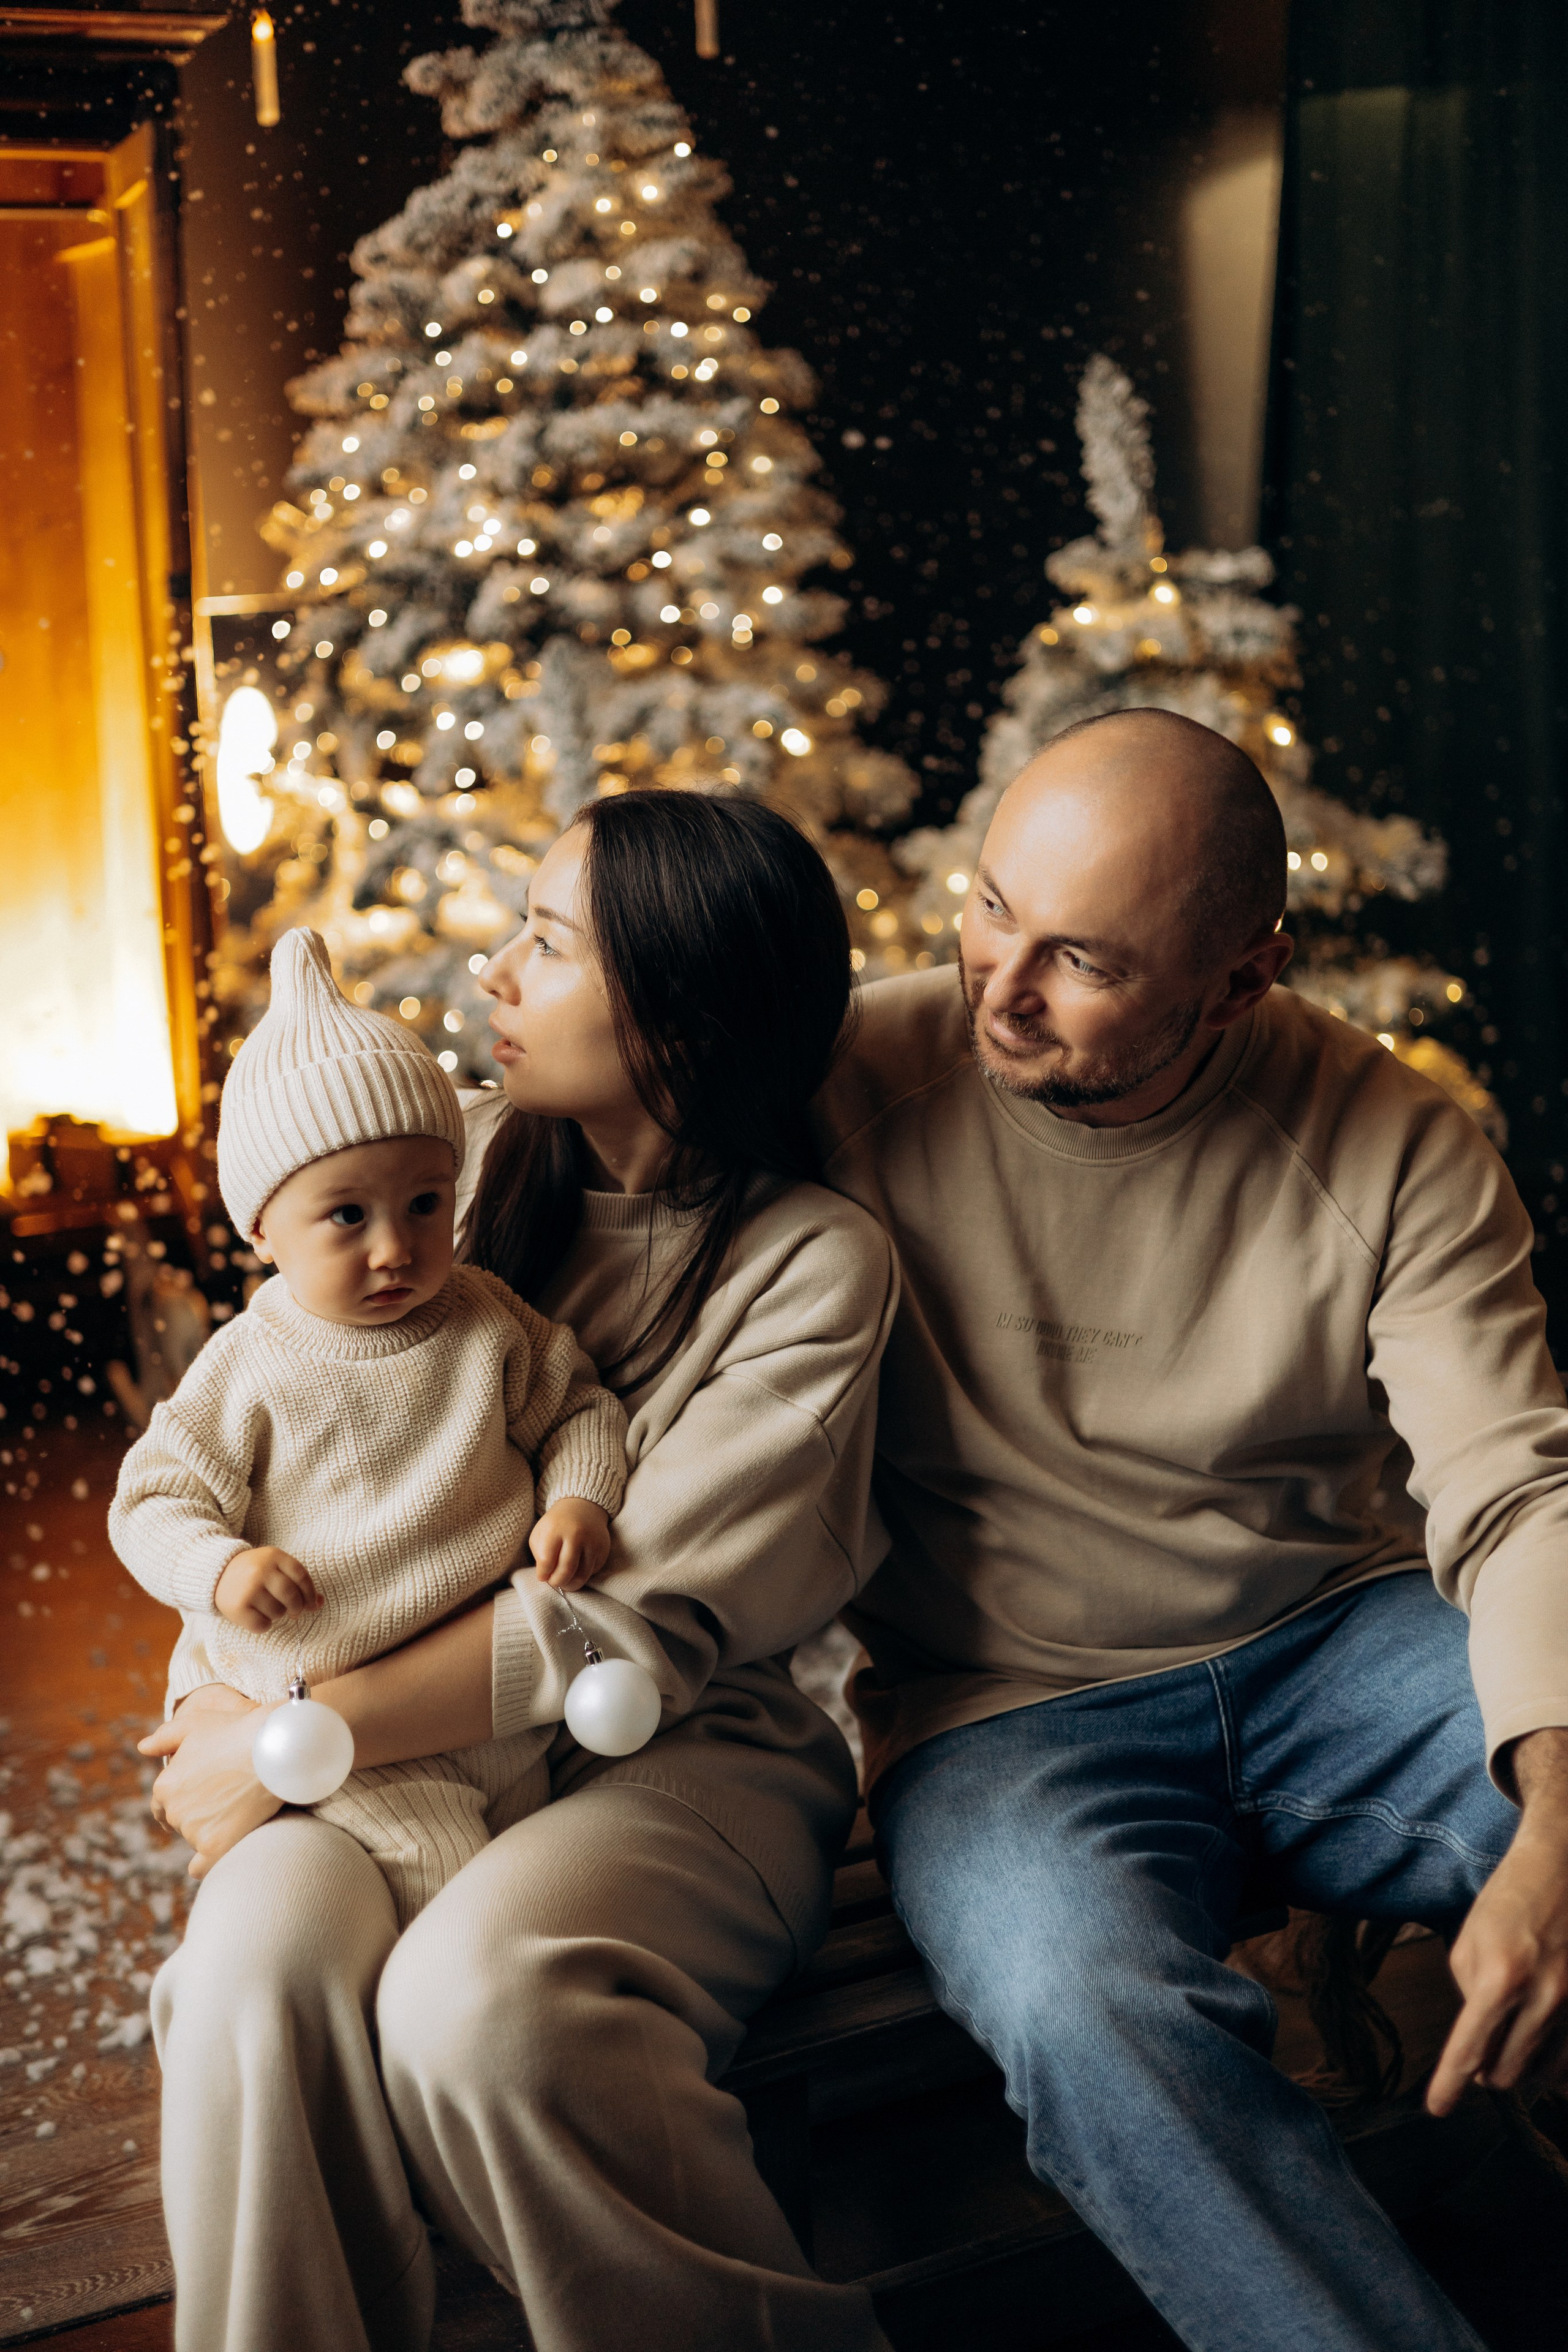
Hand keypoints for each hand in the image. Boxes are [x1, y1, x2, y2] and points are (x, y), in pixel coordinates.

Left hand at [137, 1694, 280, 1877]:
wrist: (274, 1748)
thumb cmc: (237, 1730)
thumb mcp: (196, 1723)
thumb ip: (165, 1736)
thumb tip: (142, 1747)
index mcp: (164, 1785)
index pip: (162, 1805)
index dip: (181, 1800)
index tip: (200, 1798)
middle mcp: (174, 1810)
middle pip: (180, 1822)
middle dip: (197, 1812)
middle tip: (225, 1798)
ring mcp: (193, 1830)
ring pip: (195, 1838)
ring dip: (210, 1830)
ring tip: (238, 1808)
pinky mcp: (215, 1846)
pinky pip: (201, 1866)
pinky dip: (206, 1864)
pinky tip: (217, 1854)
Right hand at [214, 1544, 321, 1630]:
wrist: (216, 1574)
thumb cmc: (253, 1572)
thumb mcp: (275, 1567)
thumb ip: (297, 1581)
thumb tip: (320, 1602)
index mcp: (273, 1556)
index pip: (301, 1576)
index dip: (310, 1593)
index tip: (312, 1604)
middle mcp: (260, 1571)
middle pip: (292, 1595)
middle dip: (297, 1607)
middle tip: (294, 1611)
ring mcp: (248, 1589)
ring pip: (278, 1612)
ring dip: (278, 1614)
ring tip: (267, 1607)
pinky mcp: (237, 1607)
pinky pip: (262, 1625)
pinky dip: (264, 1625)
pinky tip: (257, 1615)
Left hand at [529, 1496, 610, 1590]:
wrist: (582, 1507)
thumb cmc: (557, 1524)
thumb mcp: (540, 1533)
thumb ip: (539, 1554)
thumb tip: (545, 1577)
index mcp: (555, 1529)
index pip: (546, 1561)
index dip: (543, 1574)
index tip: (542, 1576)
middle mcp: (576, 1534)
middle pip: (566, 1571)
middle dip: (557, 1582)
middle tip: (553, 1582)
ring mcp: (592, 1542)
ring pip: (582, 1576)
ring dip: (570, 1584)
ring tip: (564, 1581)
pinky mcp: (603, 1549)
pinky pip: (592, 1572)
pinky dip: (582, 1575)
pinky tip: (576, 1569)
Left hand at [1427, 1727, 1567, 2114]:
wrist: (1563, 1869)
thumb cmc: (1508, 1902)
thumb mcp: (1468, 1942)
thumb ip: (1469, 1995)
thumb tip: (1480, 2042)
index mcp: (1499, 1978)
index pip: (1468, 2049)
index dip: (1449, 2084)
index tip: (1437, 2109)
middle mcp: (1543, 1998)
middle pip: (1506, 2072)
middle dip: (1486, 2072)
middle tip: (1478, 2056)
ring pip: (1542, 2073)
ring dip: (1519, 2067)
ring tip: (1508, 2042)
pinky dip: (1552, 2063)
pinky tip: (1539, 2046)